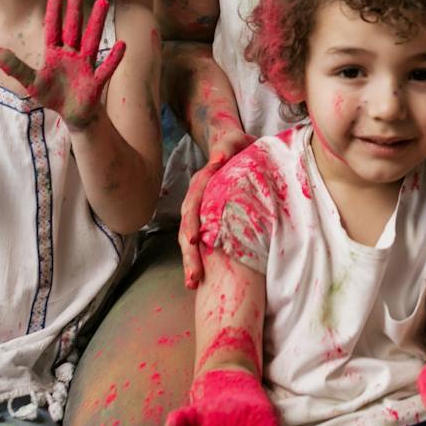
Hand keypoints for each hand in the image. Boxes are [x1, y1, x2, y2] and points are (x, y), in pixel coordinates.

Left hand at [0, 0, 125, 131]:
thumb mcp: (31, 83)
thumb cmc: (52, 95)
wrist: (72, 114)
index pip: (53, 28)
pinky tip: (121, 45)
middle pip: (74, 28)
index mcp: (54, 53)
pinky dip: (113, 58)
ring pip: (91, 40)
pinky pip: (105, 68)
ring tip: (102, 2)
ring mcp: (85, 66)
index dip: (54, 12)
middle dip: (75, 8)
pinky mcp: (95, 81)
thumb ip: (15, 67)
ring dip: (96, 22)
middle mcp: (71, 54)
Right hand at [178, 120, 255, 288]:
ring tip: (193, 284)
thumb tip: (218, 159)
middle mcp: (196, 200)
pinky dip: (200, 259)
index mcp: (201, 183)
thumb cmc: (238, 146)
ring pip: (190, 239)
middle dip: (189, 253)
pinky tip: (201, 280)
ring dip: (191, 261)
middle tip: (194, 277)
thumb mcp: (235, 141)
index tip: (195, 242)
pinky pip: (202, 243)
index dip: (192, 223)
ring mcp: (201, 213)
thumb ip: (228, 146)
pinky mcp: (209, 222)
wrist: (234, 149)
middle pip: (187, 229)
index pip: (193, 205)